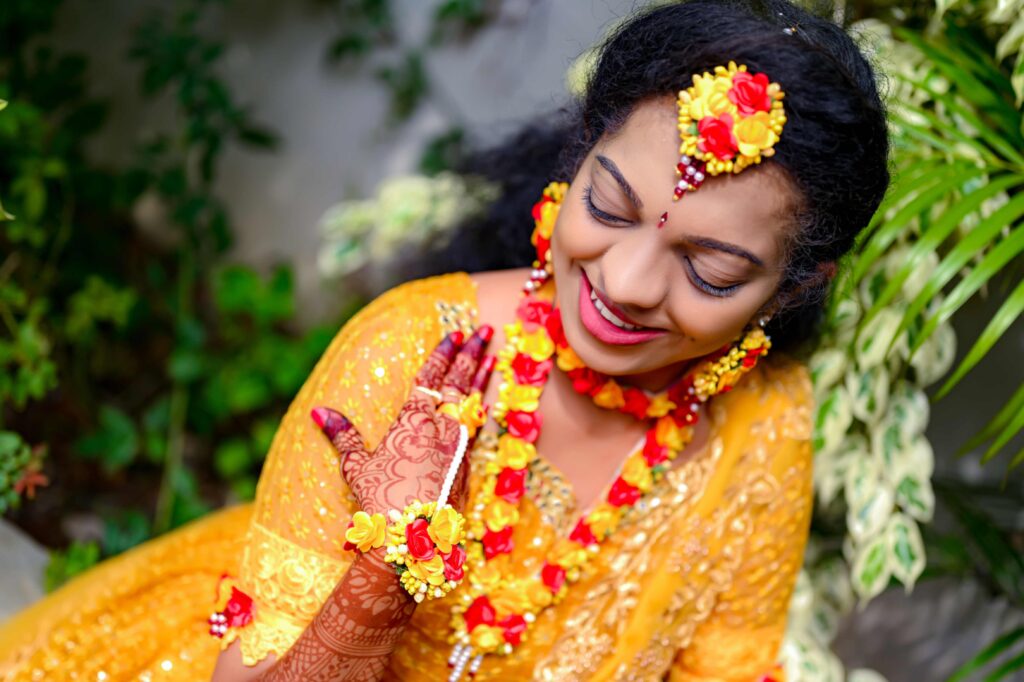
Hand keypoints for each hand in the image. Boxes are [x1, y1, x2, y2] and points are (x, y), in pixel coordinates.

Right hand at [311, 326, 494, 515]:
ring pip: (474, 402)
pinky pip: (477, 429)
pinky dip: (482, 411)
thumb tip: (318, 412)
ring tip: (493, 357)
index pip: (431, 376)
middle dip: (473, 353)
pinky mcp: (468, 466)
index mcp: (414, 419)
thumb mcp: (356, 466)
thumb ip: (343, 435)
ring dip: (483, 378)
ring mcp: (459, 446)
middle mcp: (442, 427)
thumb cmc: (379, 500)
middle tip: (485, 330)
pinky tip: (485, 404)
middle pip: (461, 381)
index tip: (454, 332)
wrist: (413, 539)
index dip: (442, 352)